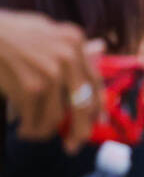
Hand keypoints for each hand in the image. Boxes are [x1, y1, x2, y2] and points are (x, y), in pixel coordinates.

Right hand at [0, 10, 103, 151]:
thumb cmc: (9, 32)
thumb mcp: (45, 30)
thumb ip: (70, 46)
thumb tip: (100, 48)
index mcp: (74, 41)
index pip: (95, 83)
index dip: (97, 108)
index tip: (96, 124)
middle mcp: (68, 57)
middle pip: (83, 106)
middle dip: (79, 131)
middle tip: (72, 146)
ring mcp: (51, 73)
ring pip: (56, 117)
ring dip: (44, 131)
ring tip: (32, 133)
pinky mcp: (32, 87)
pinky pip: (36, 118)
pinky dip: (29, 128)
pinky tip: (22, 129)